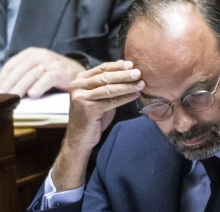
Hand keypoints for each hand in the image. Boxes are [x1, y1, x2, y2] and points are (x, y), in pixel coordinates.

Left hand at [0, 47, 85, 97]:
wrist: (79, 72)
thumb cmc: (56, 74)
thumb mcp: (38, 71)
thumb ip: (25, 77)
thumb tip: (7, 90)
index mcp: (30, 54)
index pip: (11, 65)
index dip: (3, 78)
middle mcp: (38, 55)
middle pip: (20, 70)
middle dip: (9, 84)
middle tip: (3, 96)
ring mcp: (50, 62)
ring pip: (31, 75)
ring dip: (21, 87)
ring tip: (14, 97)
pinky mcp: (60, 71)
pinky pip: (47, 79)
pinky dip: (39, 86)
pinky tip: (32, 94)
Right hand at [51, 60, 144, 189]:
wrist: (80, 139)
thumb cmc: (92, 119)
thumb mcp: (99, 98)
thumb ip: (108, 87)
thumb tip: (127, 73)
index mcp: (80, 80)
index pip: (102, 69)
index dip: (118, 66)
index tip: (132, 65)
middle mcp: (78, 86)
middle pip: (106, 77)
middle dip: (124, 75)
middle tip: (139, 73)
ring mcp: (81, 97)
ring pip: (109, 88)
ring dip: (127, 85)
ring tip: (141, 83)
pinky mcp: (88, 109)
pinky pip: (110, 101)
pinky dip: (125, 98)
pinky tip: (135, 95)